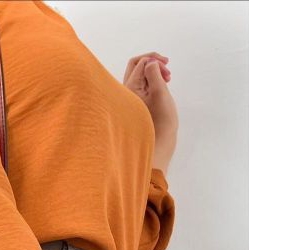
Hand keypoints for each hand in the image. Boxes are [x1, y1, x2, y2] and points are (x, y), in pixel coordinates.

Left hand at [123, 52, 178, 174]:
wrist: (158, 145)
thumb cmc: (161, 122)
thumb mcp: (160, 93)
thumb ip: (154, 73)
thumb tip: (149, 62)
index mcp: (129, 88)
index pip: (140, 62)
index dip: (155, 61)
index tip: (168, 70)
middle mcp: (125, 93)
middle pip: (135, 66)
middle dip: (152, 63)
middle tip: (167, 68)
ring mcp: (129, 99)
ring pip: (139, 76)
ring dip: (153, 72)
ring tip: (167, 79)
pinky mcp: (134, 105)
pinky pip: (140, 86)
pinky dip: (151, 82)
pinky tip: (161, 89)